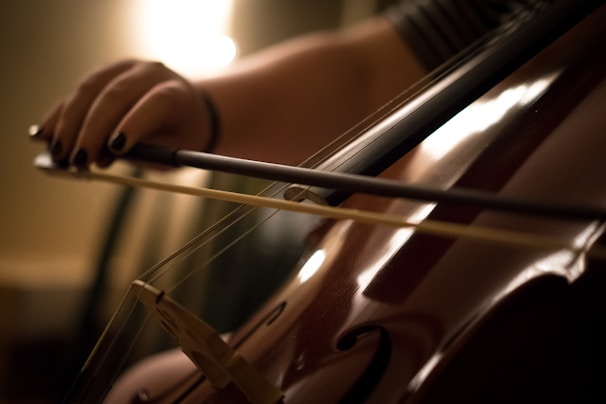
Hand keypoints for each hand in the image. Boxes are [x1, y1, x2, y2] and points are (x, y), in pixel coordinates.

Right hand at [31, 60, 211, 166]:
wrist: (186, 110)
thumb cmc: (181, 134)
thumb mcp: (173, 150)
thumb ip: (142, 152)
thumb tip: (96, 158)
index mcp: (176, 93)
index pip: (156, 102)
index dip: (134, 124)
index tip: (115, 148)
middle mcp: (150, 73)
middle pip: (116, 95)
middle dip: (92, 130)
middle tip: (77, 160)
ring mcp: (125, 69)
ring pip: (90, 89)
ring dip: (70, 124)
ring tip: (59, 154)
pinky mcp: (104, 73)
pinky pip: (77, 92)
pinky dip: (60, 114)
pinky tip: (45, 135)